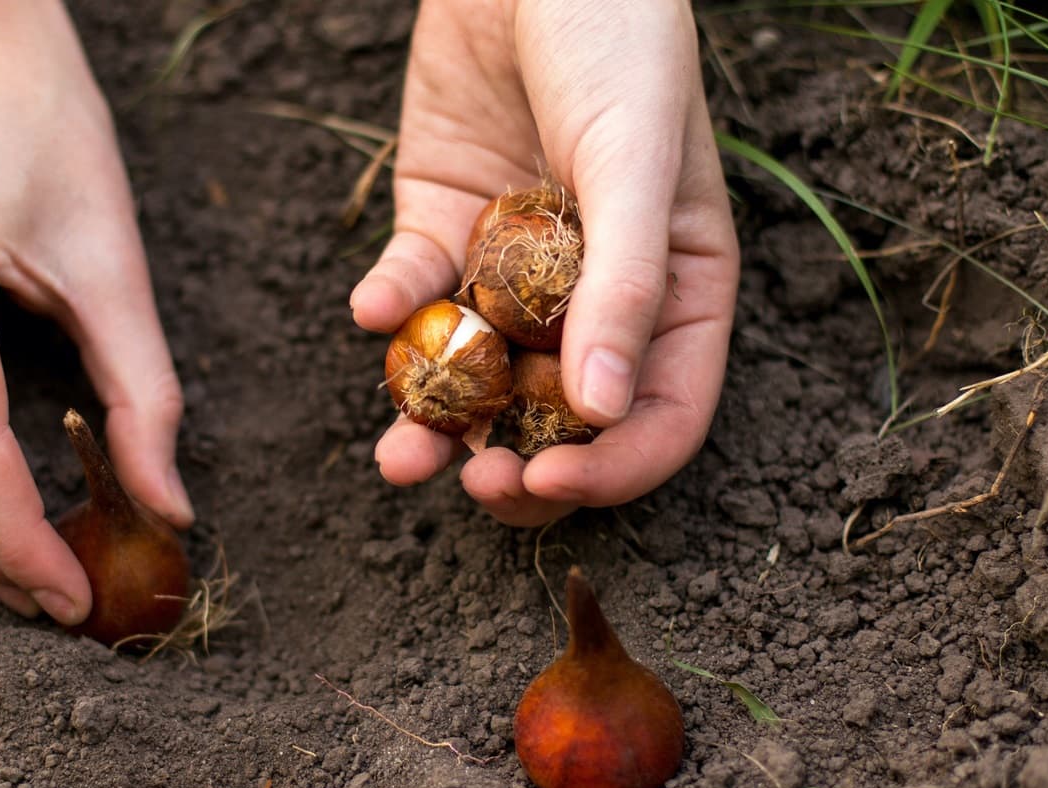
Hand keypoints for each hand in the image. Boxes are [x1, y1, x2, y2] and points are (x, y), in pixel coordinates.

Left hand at [350, 0, 738, 525]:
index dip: (610, 468)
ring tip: (399, 456)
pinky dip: (389, 310)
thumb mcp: (637, 162)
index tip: (548, 485)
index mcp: (676, 291)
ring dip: (436, 423)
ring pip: (477, 376)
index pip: (659, 414)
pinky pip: (413, 293)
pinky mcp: (441, 228)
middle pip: (561, 419)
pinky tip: (371, 310)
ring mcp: (513, 269)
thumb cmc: (616, 43)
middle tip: (472, 484)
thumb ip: (627, 285)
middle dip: (515, 463)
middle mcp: (595, 295)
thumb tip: (604, 413)